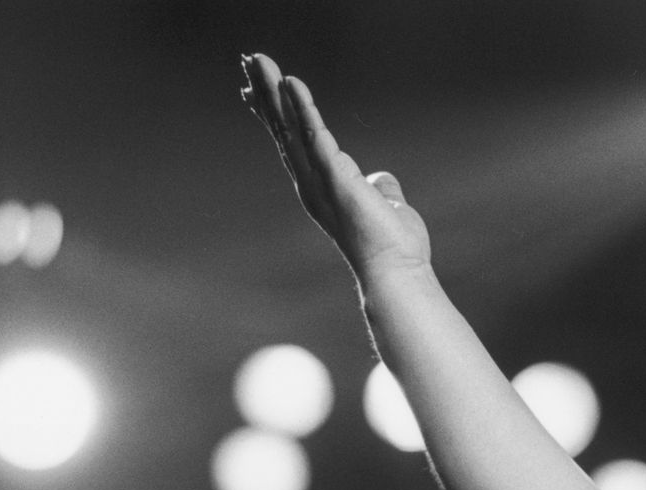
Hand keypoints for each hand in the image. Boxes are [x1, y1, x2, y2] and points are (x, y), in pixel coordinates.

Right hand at [240, 53, 431, 274]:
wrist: (396, 273)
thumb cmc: (392, 247)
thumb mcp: (385, 207)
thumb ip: (379, 188)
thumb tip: (380, 179)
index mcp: (321, 186)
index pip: (292, 142)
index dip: (275, 113)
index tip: (255, 89)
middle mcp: (311, 182)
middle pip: (283, 129)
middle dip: (266, 93)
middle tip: (249, 60)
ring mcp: (320, 180)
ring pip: (291, 127)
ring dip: (274, 91)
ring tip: (257, 60)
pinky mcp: (335, 177)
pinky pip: (315, 134)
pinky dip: (303, 107)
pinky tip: (292, 82)